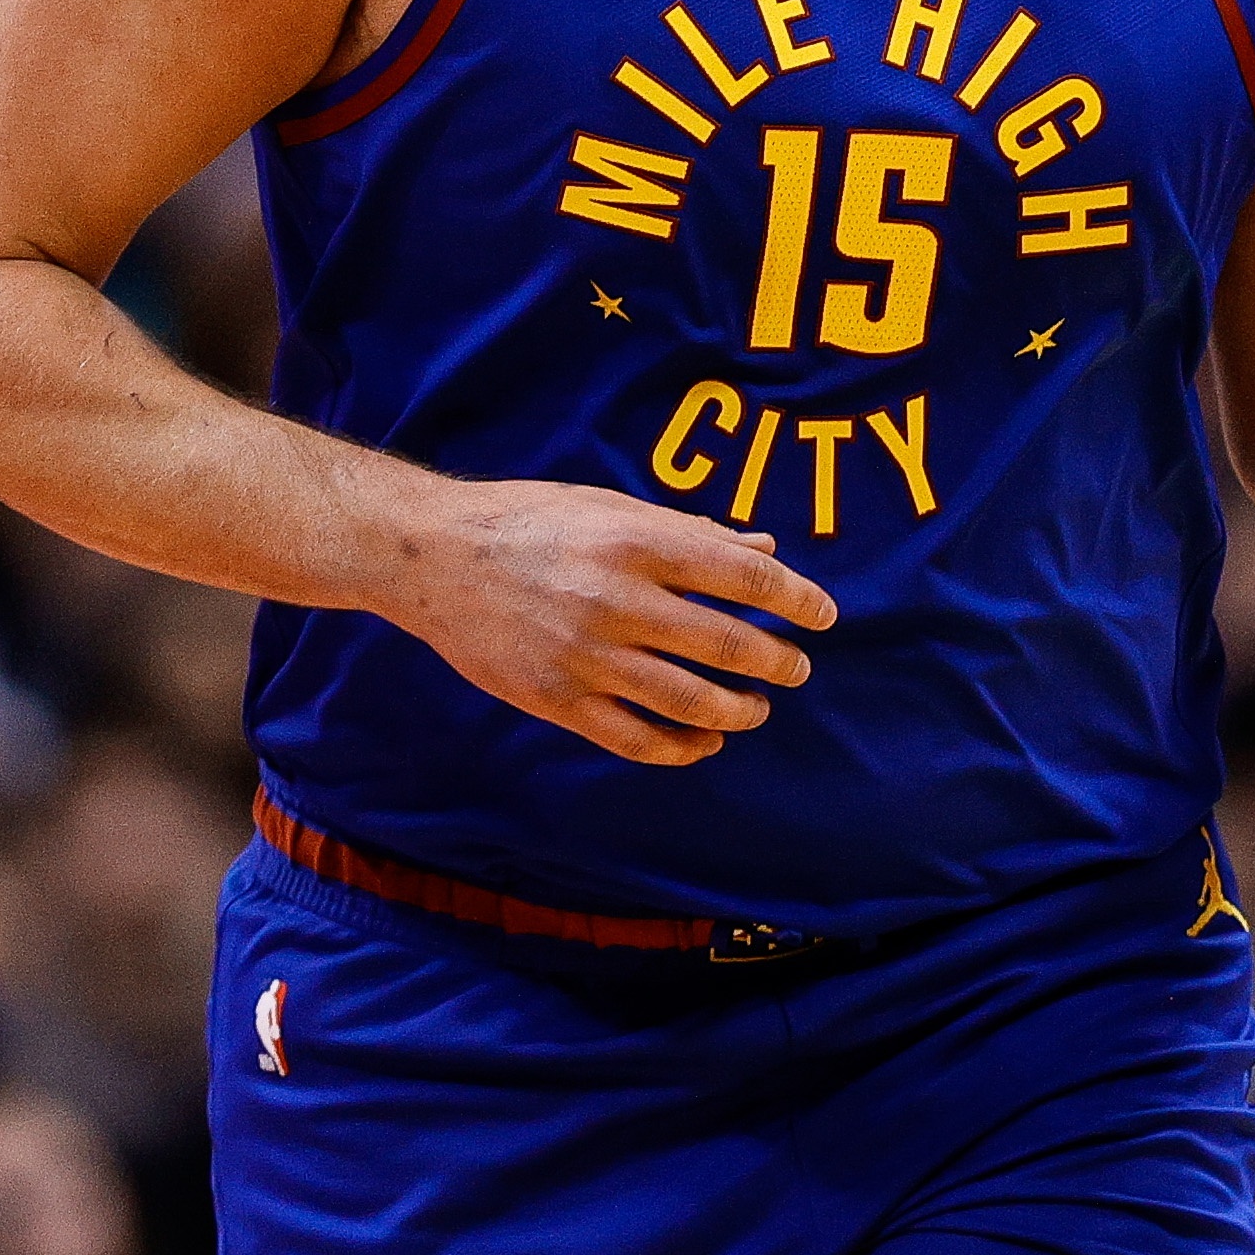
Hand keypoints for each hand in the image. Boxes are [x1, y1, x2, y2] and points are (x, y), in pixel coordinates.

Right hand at [386, 479, 838, 765]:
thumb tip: (765, 550)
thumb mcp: (609, 506)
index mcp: (636, 540)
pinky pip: (634, 737)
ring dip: (738, 711)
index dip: (795, 598)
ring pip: (688, 700)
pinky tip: (703, 742)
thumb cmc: (528, 519)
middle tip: (796, 668)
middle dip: (776, 662)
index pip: (743, 576)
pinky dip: (680, 747)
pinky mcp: (556, 697)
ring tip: (758, 709)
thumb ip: (689, 532)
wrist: (430, 556)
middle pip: (725, 643)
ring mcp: (585, 654)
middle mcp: (616, 598)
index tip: (824, 615)